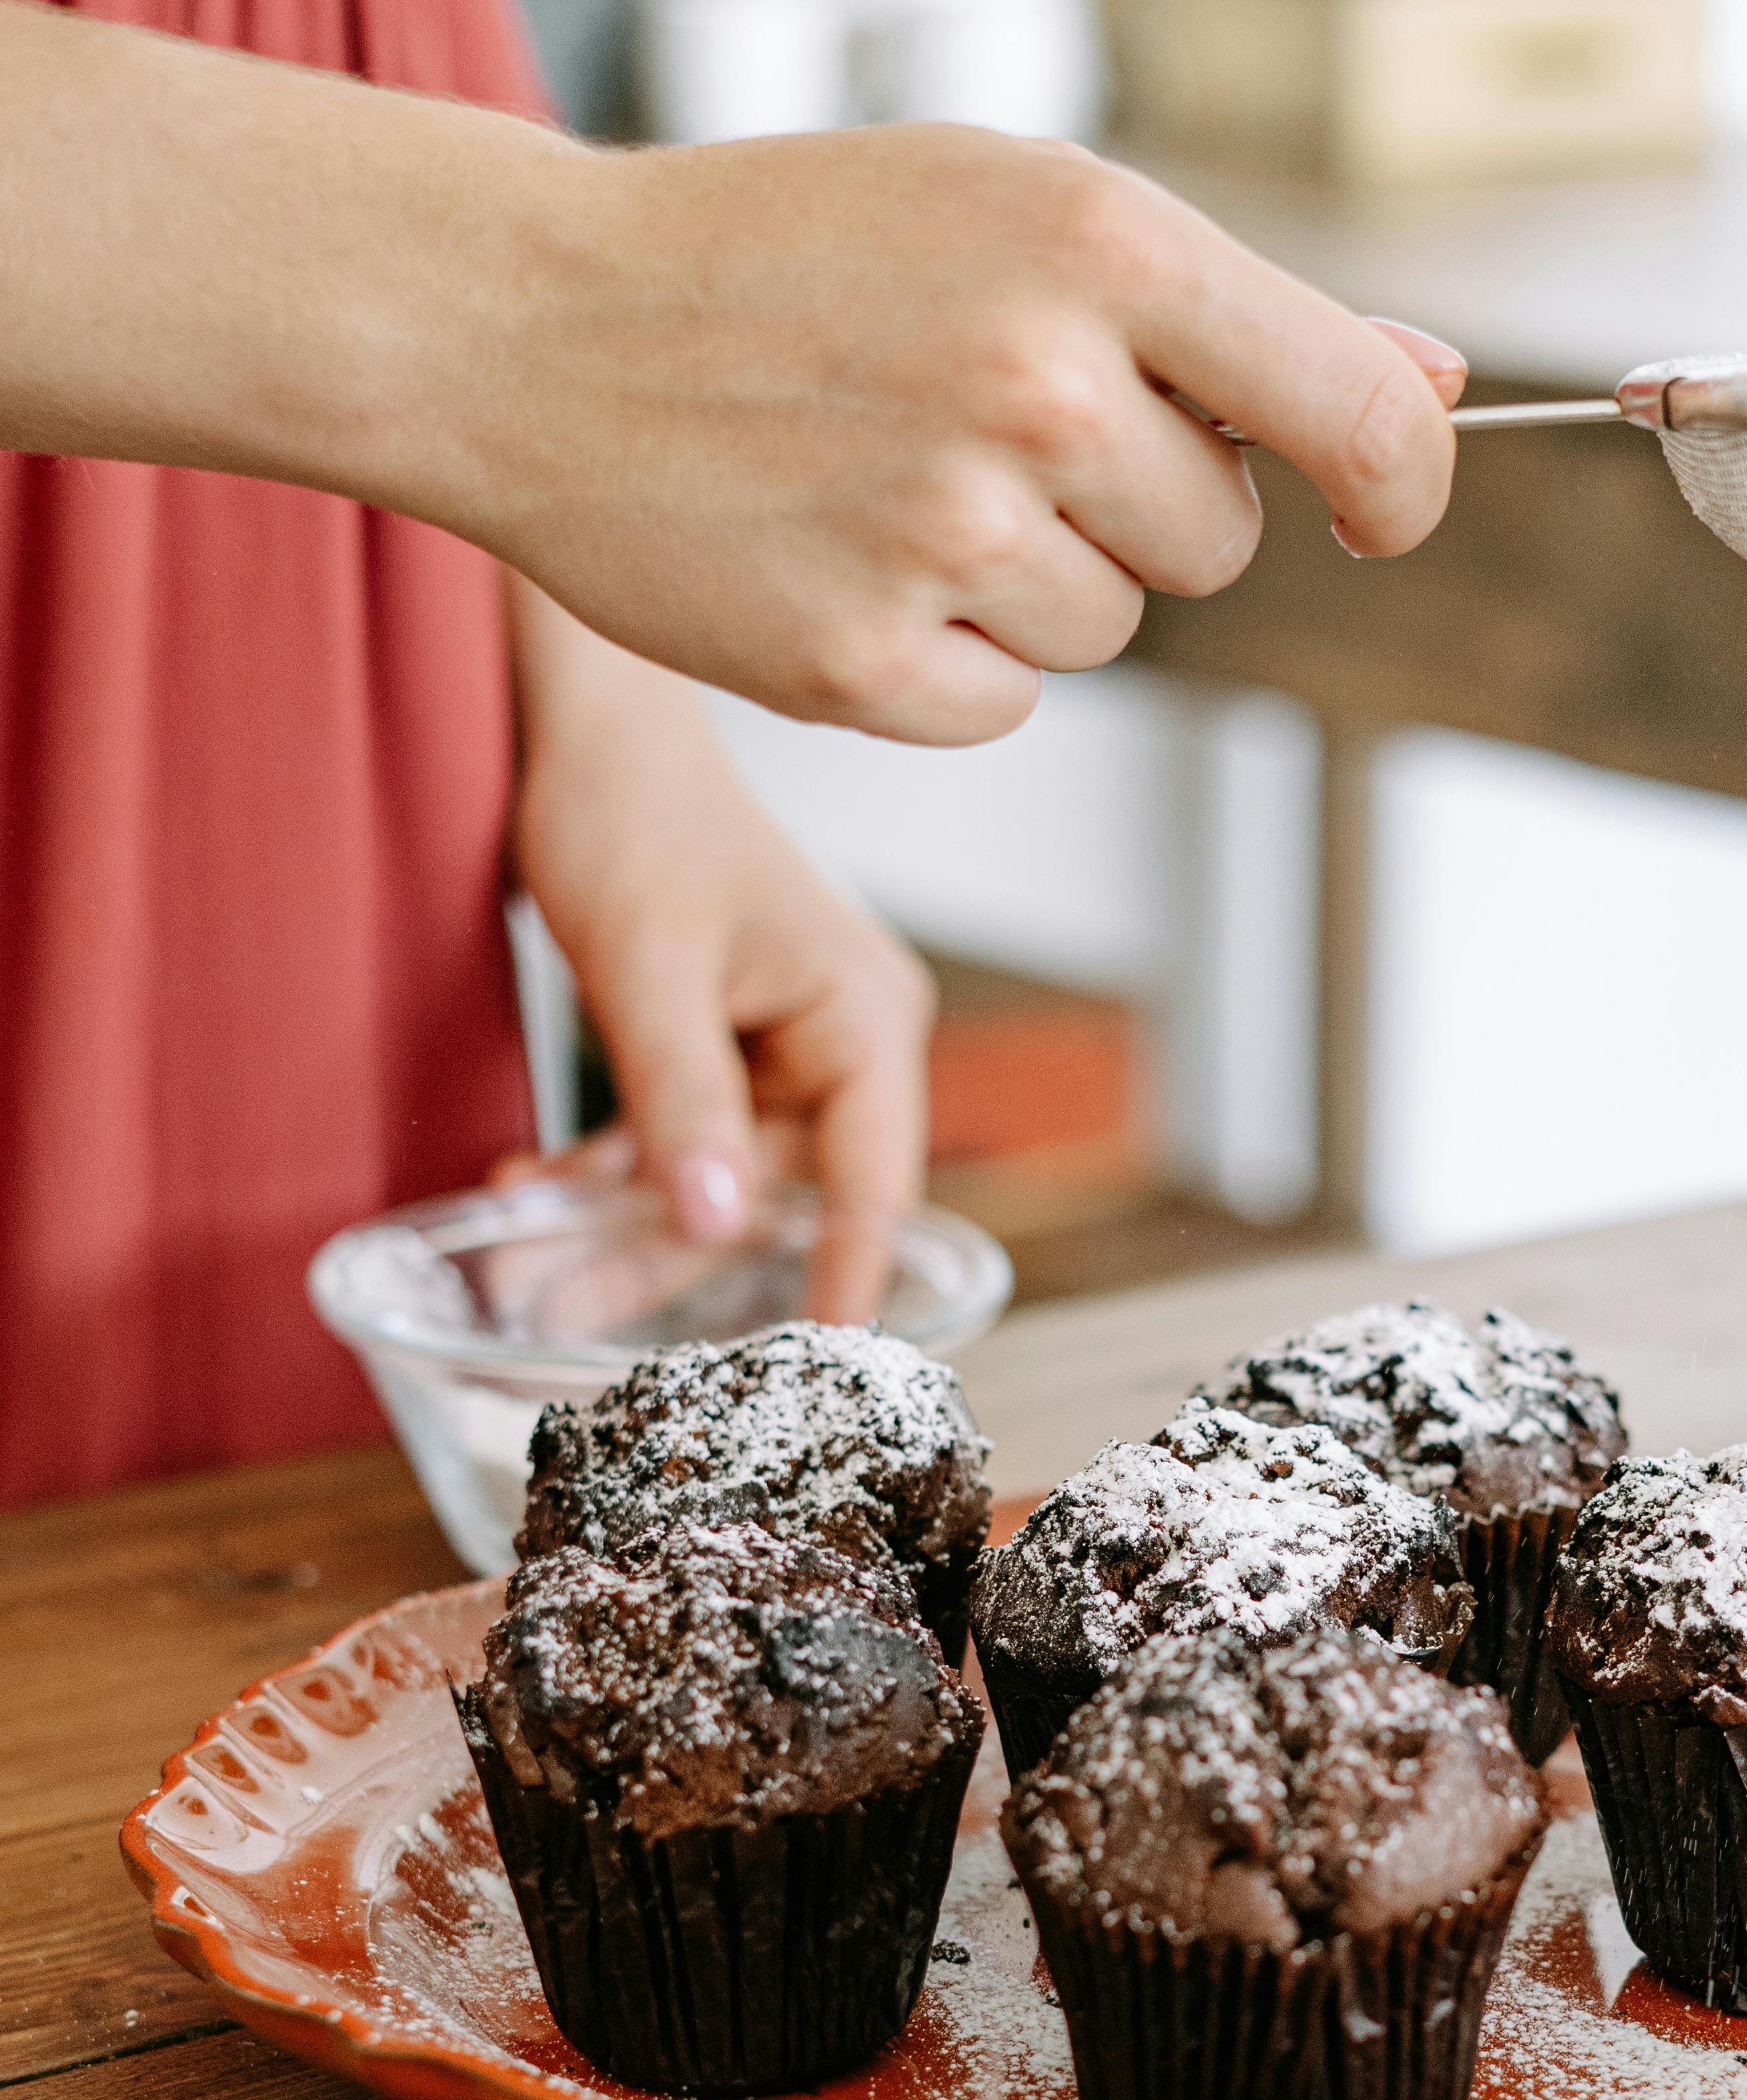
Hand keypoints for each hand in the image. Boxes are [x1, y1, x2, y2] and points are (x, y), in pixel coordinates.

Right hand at [0, 11, 1465, 743]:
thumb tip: (1434, 392)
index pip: (1354, 414)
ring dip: (1032, 579)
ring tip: (889, 480)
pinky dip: (944, 658)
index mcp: (1095, 243)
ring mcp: (950, 533)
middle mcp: (1039, 385)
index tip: (1386, 511)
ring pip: (1111, 624)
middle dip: (1139, 503)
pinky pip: (1007, 701)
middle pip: (1218, 539)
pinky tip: (841, 560)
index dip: (1401, 484)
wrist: (534, 321)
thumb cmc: (787, 253)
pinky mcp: (870, 665)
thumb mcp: (1009, 209)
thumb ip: (1232, 314)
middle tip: (982, 426)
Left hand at [503, 579, 932, 1321]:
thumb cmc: (634, 818)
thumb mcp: (648, 973)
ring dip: (620, 1218)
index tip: (803, 1371)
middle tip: (555, 1311)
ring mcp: (792, 1046)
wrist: (591, 728)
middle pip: (776, 1194)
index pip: (874, 1187)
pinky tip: (535, 1184)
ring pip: (718, 1175)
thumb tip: (713, 1223)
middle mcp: (850, 1041)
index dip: (838, 1282)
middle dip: (664, 1255)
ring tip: (519, 1260)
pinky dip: (616, 1165)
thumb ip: (683, 1105)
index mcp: (866, 1021)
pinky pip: (687, 1135)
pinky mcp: (734, 1045)